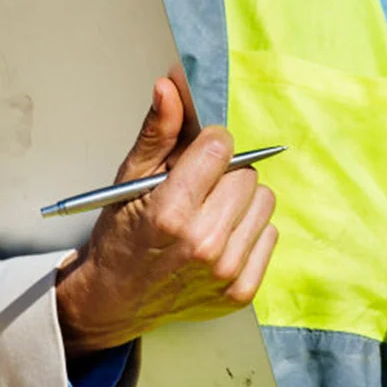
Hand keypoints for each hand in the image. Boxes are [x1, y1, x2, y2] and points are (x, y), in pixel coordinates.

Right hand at [54, 77, 277, 358]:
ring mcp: (224, 272)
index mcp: (171, 212)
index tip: (193, 160)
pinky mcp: (241, 291)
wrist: (115, 301)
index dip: (208, 147)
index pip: (221, 147)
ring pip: (263, 201)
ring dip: (240, 203)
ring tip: (208, 216)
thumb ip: (157, 131)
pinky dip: (249, 232)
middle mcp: (202, 244)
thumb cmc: (122, 236)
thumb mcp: (130, 179)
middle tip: (196, 194)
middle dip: (224, 175)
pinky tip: (220, 240)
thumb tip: (170, 86)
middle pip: (246, 174)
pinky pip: (270, 234)